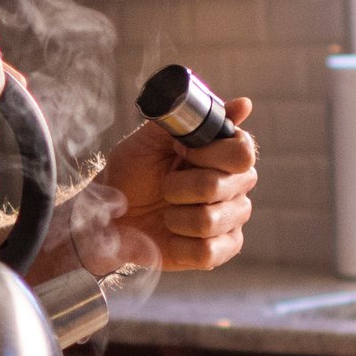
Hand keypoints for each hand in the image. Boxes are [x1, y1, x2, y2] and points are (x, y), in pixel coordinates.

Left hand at [70, 97, 256, 276]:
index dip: (208, 154)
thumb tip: (244, 105)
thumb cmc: (133, 172)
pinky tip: (172, 236)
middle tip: (164, 186)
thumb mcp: (152, 138)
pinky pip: (207, 251)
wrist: (110, 214)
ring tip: (166, 212)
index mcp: (226, 154)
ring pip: (210, 219)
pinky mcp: (221, 250)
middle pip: (224, 185)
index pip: (243, 152)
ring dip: (175, 216)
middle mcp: (237, 185)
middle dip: (180, 186)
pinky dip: (179, 243)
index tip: (180, 152)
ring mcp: (232, 220)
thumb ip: (191, 118)